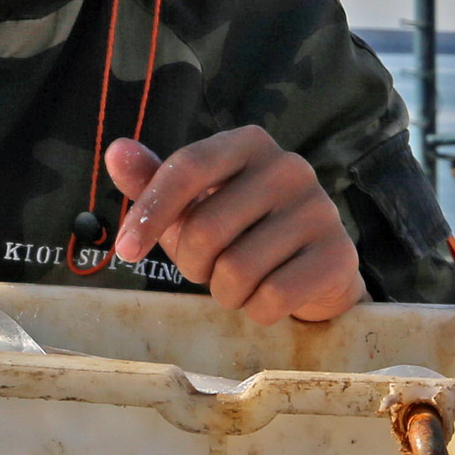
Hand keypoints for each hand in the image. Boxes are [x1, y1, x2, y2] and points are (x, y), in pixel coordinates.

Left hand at [104, 129, 363, 325]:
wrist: (313, 272)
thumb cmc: (241, 232)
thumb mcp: (193, 205)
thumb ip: (153, 181)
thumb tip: (116, 150)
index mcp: (247, 143)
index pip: (186, 168)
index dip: (150, 212)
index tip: (125, 250)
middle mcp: (288, 166)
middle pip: (205, 228)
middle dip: (193, 265)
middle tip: (207, 270)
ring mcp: (319, 209)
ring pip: (236, 270)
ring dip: (224, 292)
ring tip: (238, 284)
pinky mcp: (338, 254)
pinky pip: (272, 297)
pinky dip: (256, 310)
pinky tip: (267, 298)